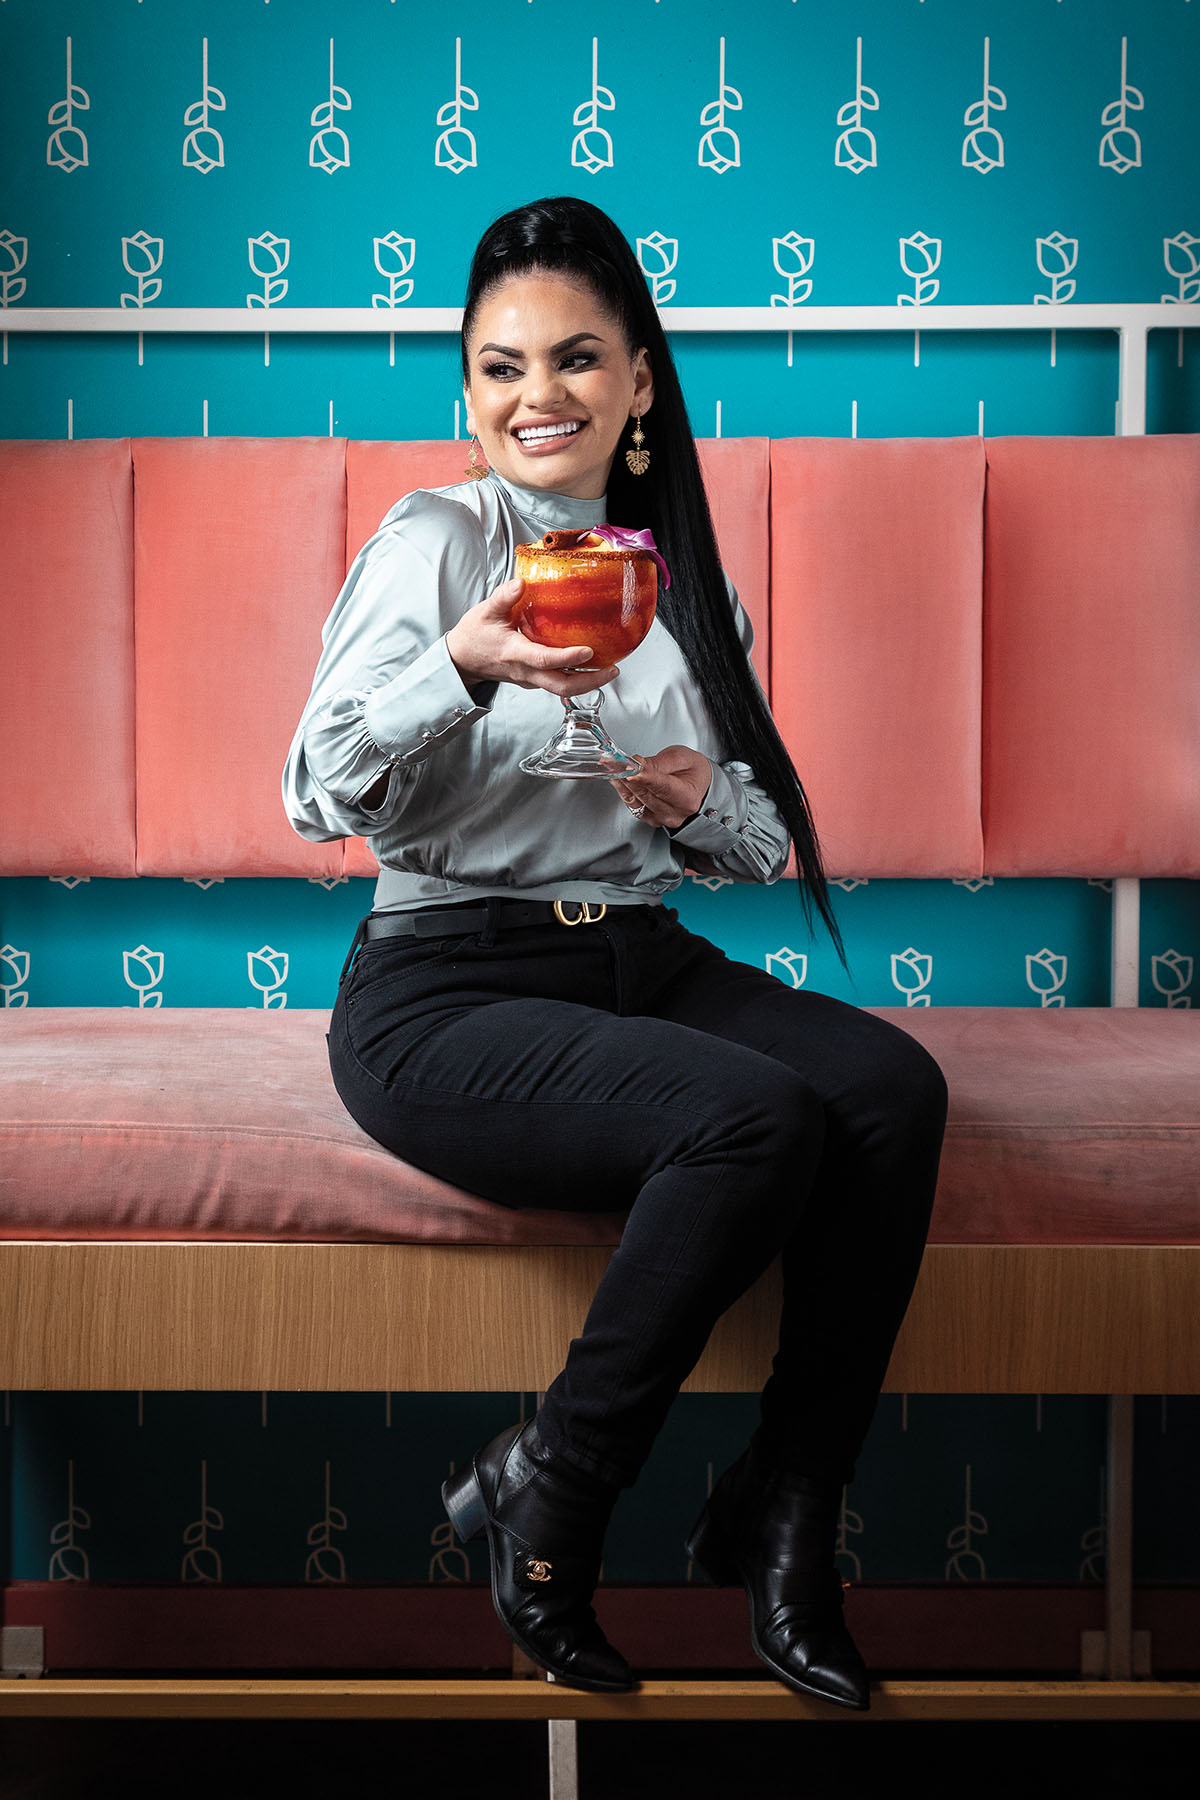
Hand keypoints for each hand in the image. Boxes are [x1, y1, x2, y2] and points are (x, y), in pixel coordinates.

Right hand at [445, 579, 617, 698]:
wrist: (461, 659)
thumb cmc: (474, 635)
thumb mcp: (485, 611)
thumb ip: (504, 596)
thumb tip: (522, 583)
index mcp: (514, 653)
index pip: (544, 659)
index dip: (567, 657)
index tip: (588, 650)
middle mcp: (525, 671)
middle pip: (561, 685)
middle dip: (590, 681)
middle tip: (612, 669)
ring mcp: (530, 678)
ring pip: (562, 688)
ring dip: (588, 683)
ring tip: (610, 669)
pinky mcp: (533, 679)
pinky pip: (558, 683)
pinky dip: (577, 678)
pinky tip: (591, 667)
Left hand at [611, 745, 712, 830]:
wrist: (696, 784)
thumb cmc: (692, 770)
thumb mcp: (682, 758)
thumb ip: (660, 762)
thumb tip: (638, 764)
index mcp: (688, 798)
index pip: (664, 788)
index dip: (646, 778)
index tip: (631, 770)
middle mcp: (675, 813)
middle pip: (647, 796)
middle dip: (628, 777)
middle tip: (614, 762)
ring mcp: (662, 819)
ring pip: (637, 802)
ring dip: (622, 784)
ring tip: (613, 767)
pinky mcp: (651, 819)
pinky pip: (633, 806)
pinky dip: (624, 791)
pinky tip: (618, 779)